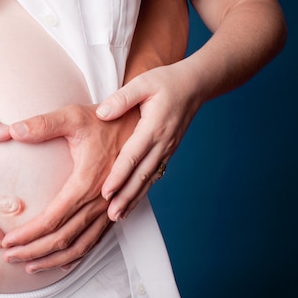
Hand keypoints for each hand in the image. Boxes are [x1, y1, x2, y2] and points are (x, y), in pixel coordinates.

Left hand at [1, 103, 138, 271]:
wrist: (142, 124)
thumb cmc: (106, 120)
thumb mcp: (73, 116)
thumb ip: (43, 124)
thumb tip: (12, 130)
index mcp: (86, 182)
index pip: (52, 219)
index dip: (28, 234)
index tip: (6, 241)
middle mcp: (100, 202)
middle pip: (62, 239)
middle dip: (33, 251)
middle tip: (9, 257)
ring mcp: (109, 209)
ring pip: (80, 246)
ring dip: (53, 260)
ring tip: (29, 266)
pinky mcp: (115, 210)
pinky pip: (96, 241)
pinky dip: (77, 256)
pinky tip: (62, 262)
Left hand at [95, 61, 202, 219]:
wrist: (195, 85)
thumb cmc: (166, 81)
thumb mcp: (143, 82)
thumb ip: (122, 98)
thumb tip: (102, 113)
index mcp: (153, 127)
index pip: (132, 156)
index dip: (118, 175)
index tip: (105, 192)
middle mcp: (162, 143)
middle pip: (141, 175)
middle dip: (125, 196)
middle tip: (110, 215)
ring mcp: (166, 149)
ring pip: (148, 179)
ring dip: (133, 199)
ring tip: (118, 216)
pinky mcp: (167, 152)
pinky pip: (154, 175)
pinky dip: (142, 191)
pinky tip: (132, 203)